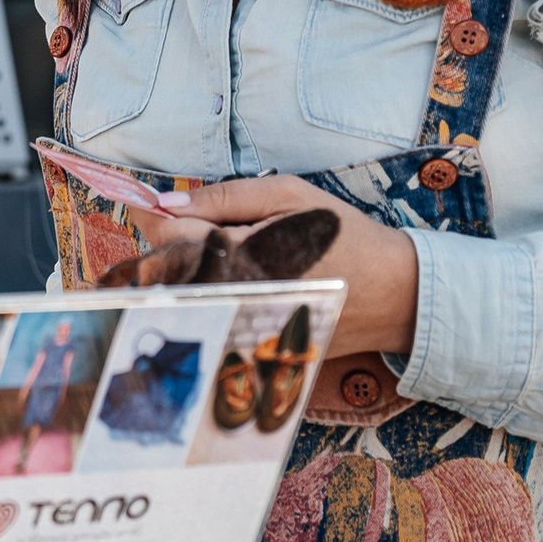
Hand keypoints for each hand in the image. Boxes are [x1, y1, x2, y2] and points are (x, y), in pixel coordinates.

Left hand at [127, 174, 418, 355]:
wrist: (397, 294)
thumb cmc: (342, 235)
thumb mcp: (288, 197)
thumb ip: (224, 198)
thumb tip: (166, 200)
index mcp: (242, 255)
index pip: (168, 235)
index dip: (152, 214)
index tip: (145, 200)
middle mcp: (235, 296)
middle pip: (167, 269)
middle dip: (167, 243)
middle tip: (188, 223)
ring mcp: (242, 325)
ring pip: (184, 294)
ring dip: (185, 269)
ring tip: (221, 251)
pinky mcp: (252, 343)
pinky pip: (210, 315)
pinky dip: (209, 294)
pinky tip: (235, 278)